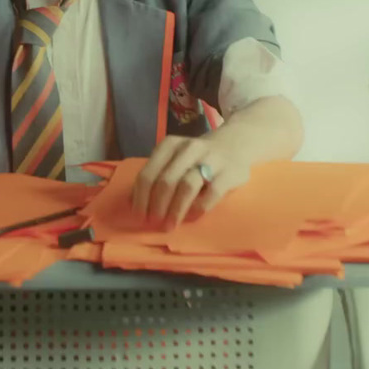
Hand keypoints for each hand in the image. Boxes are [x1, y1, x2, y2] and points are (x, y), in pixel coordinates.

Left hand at [131, 134, 248, 229]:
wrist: (237, 143)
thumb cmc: (198, 157)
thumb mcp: (175, 158)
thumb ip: (157, 175)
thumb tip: (132, 202)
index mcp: (170, 145)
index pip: (148, 174)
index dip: (141, 198)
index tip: (139, 216)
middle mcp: (189, 148)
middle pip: (166, 181)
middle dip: (157, 206)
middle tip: (154, 223)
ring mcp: (211, 158)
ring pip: (187, 186)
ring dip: (175, 210)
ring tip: (170, 225)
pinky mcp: (230, 172)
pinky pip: (211, 194)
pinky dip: (198, 208)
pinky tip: (191, 217)